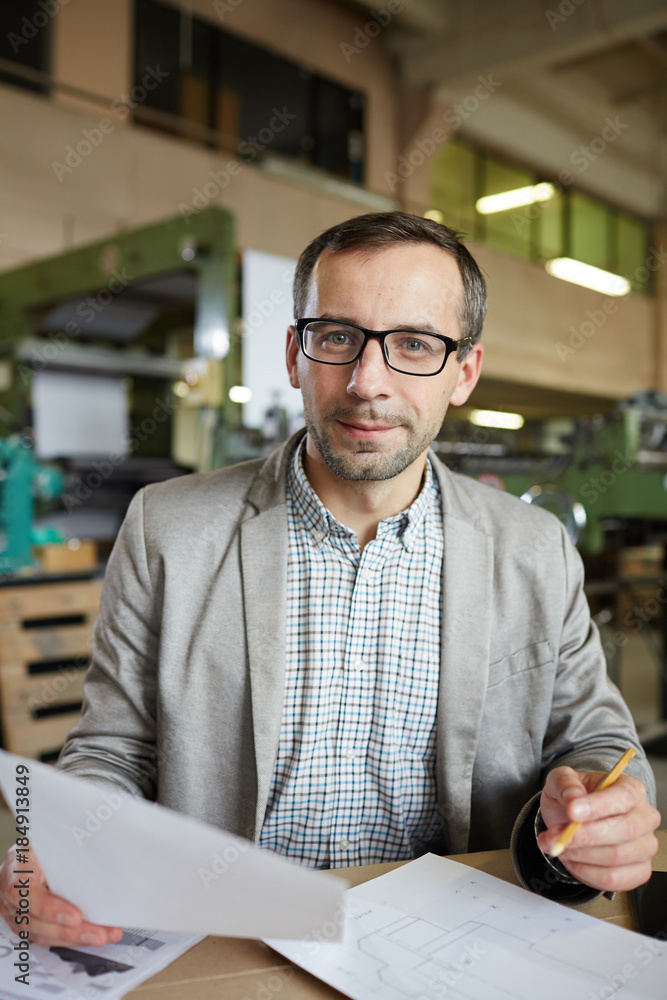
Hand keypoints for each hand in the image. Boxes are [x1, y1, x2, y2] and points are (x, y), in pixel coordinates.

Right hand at [0, 844, 122, 946]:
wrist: (23, 855)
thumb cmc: (39, 843)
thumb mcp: (47, 839)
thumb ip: (64, 846)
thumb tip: (96, 846)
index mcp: (16, 869)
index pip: (26, 894)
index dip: (50, 909)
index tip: (75, 916)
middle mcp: (11, 895)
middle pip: (37, 922)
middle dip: (71, 932)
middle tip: (99, 934)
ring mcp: (16, 912)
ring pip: (43, 934)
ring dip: (75, 938)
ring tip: (102, 936)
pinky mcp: (26, 922)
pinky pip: (46, 936)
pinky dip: (70, 938)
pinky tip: (90, 936)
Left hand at [537, 767, 660, 892]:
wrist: (575, 821)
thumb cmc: (574, 799)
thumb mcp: (561, 780)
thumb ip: (565, 784)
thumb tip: (573, 799)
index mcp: (631, 789)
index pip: (623, 797)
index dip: (597, 806)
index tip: (572, 811)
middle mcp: (645, 817)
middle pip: (625, 830)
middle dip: (585, 836)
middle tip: (555, 836)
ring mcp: (645, 846)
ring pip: (617, 857)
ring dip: (580, 854)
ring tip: (558, 846)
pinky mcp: (639, 871)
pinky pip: (614, 879)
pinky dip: (586, 872)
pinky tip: (572, 859)